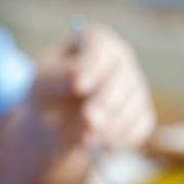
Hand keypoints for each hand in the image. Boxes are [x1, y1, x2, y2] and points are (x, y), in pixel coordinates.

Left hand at [28, 23, 154, 152]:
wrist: (55, 125)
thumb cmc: (48, 95)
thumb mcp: (42, 83)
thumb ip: (57, 77)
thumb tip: (77, 78)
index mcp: (95, 42)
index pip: (102, 48)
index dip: (92, 66)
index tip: (79, 85)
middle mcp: (120, 59)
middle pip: (122, 79)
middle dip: (104, 103)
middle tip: (87, 120)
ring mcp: (134, 86)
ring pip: (133, 106)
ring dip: (108, 127)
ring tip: (83, 136)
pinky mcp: (141, 113)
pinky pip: (139, 127)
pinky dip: (119, 138)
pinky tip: (99, 141)